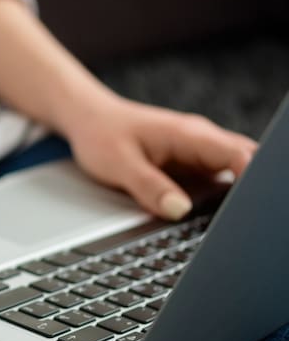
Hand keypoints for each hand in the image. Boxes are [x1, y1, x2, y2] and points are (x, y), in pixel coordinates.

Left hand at [64, 98, 256, 220]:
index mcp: (189, 135)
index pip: (239, 154)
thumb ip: (149, 187)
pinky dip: (219, 197)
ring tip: (223, 220)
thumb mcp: (119, 164)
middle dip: (249, 190)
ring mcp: (198, 153)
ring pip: (234, 173)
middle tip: (237, 219)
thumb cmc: (101, 135)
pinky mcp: (191, 164)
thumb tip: (180, 210)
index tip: (248, 204)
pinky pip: (216, 180)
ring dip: (234, 196)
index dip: (252, 179)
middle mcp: (201, 141)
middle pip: (246, 163)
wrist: (89, 120)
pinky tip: (209, 215)